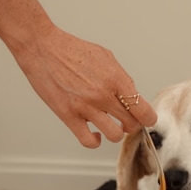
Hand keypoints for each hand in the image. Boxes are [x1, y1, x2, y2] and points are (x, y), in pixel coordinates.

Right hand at [16, 24, 156, 147]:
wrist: (42, 48)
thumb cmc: (71, 50)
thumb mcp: (105, 57)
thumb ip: (121, 78)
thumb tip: (132, 96)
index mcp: (116, 79)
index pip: (143, 109)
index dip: (148, 118)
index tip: (146, 118)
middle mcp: (103, 95)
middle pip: (132, 124)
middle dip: (132, 124)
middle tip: (126, 119)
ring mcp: (86, 107)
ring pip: (114, 135)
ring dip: (115, 132)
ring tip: (110, 125)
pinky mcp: (69, 116)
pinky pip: (89, 141)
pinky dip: (95, 141)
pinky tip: (95, 133)